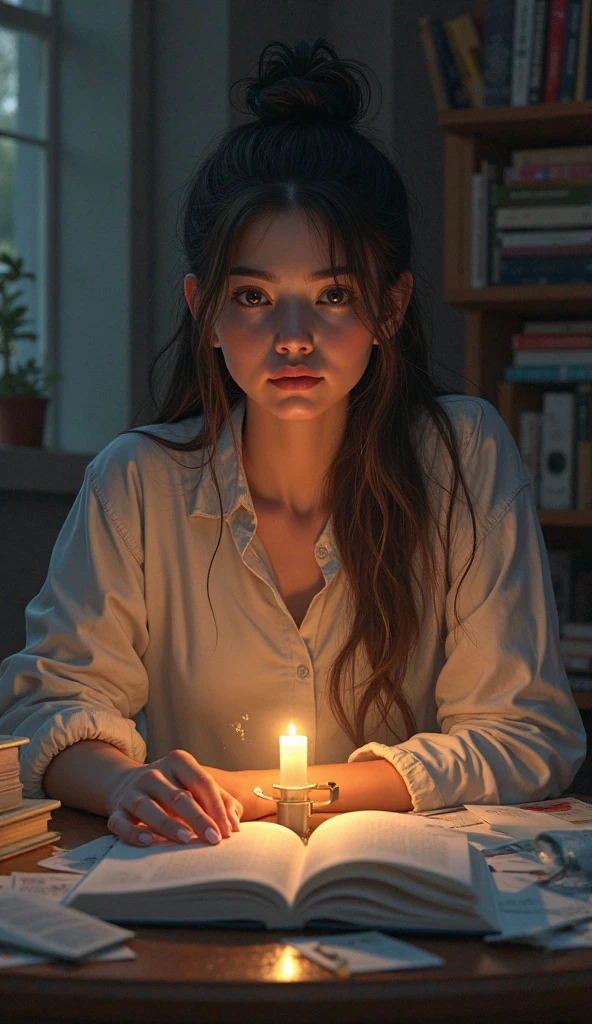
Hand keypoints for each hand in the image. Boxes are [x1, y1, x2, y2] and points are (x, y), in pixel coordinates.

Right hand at [105, 748, 242, 846]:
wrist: (127, 783)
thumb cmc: (173, 788)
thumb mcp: (196, 786)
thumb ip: (220, 800)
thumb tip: (234, 823)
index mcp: (178, 761)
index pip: (202, 781)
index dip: (217, 806)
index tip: (227, 831)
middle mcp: (154, 773)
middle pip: (179, 796)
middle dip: (198, 818)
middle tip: (214, 839)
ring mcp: (133, 791)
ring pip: (149, 807)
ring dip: (168, 824)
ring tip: (186, 838)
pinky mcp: (116, 810)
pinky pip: (121, 823)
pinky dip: (134, 833)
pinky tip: (149, 842)